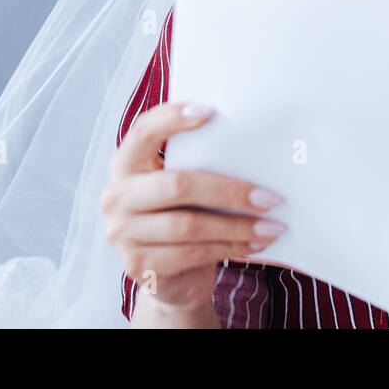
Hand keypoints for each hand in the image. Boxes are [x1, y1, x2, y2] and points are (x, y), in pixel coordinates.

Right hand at [100, 101, 286, 310]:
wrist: (170, 277)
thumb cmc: (182, 217)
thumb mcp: (181, 188)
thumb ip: (196, 165)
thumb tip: (250, 146)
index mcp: (126, 164)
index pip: (144, 131)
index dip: (173, 118)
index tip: (211, 112)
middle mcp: (116, 196)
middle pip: (178, 185)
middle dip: (230, 191)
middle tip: (271, 197)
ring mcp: (122, 233)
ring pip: (189, 225)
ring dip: (238, 226)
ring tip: (272, 226)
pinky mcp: (138, 266)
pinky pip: (193, 253)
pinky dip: (230, 248)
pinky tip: (256, 245)